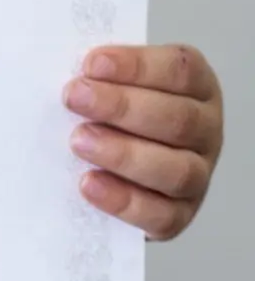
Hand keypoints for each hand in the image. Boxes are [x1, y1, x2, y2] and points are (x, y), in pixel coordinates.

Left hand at [63, 45, 222, 238]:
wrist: (114, 164)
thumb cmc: (112, 111)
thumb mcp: (113, 81)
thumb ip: (100, 75)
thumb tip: (74, 74)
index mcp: (197, 86)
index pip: (181, 70)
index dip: (137, 66)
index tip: (91, 64)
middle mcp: (205, 130)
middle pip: (178, 119)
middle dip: (122, 106)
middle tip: (75, 98)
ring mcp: (198, 175)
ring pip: (176, 170)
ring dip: (124, 154)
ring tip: (79, 141)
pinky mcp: (179, 215)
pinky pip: (161, 215)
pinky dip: (124, 200)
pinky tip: (89, 183)